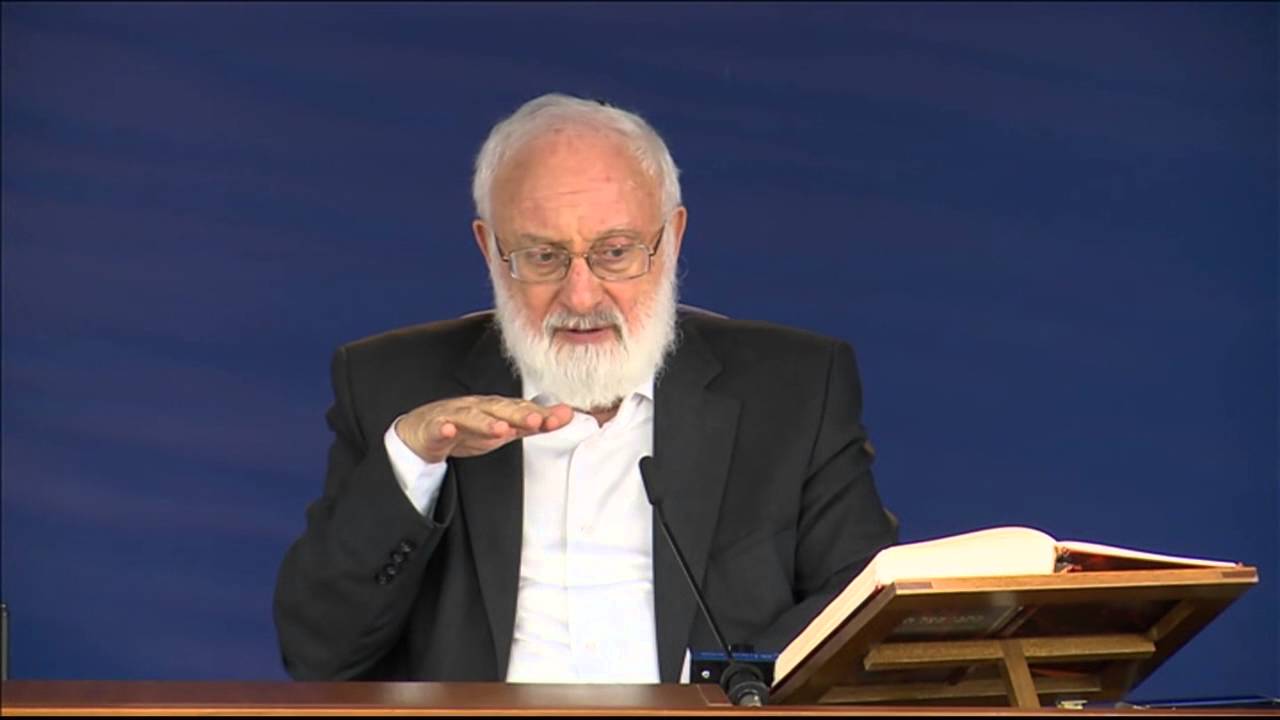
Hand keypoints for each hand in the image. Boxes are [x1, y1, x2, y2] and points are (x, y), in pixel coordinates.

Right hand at [395, 395, 573, 463]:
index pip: (521, 409)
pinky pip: (438, 427)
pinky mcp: (433, 428)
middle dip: (518, 414)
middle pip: (499, 409)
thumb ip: (533, 424)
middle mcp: (477, 407)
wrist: (423, 432)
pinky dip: (444, 427)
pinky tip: (451, 430)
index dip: (540, 414)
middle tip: (536, 421)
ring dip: (485, 422)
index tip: (561, 418)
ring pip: (471, 417)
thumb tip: (567, 415)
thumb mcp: (503, 429)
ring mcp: (454, 415)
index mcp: (495, 408)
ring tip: (501, 429)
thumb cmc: (466, 429)